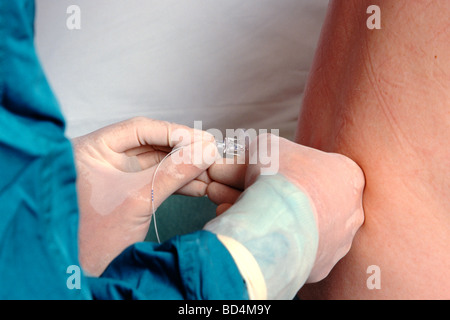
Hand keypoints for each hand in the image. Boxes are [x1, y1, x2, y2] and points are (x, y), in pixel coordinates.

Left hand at [73, 117, 216, 275]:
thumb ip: (174, 173)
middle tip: (210, 153)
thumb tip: (205, 152)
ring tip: (208, 172)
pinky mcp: (126, 191)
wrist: (83, 273)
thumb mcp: (138, 199)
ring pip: (157, 163)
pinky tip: (197, 185)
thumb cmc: (94, 238)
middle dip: (183, 151)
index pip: (139, 130)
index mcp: (91, 149)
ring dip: (183, 168)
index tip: (202, 140)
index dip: (174, 133)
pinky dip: (176, 182)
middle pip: (150, 144)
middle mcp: (102, 157)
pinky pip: (156, 180)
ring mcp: (115, 174)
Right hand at [207, 133, 364, 282]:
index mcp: (346, 175)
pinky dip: (263, 236)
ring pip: (288, 223)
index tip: (240, 168)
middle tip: (220, 187)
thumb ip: (261, 151)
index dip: (263, 167)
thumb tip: (246, 158)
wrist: (283, 219)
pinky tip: (236, 225)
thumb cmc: (282, 176)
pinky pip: (287, 247)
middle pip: (291, 197)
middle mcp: (347, 210)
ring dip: (251, 212)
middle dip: (250, 190)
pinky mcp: (319, 266)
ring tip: (219, 205)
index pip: (301, 168)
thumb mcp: (267, 146)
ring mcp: (335, 241)